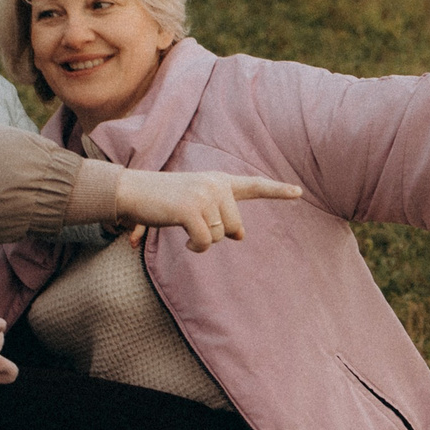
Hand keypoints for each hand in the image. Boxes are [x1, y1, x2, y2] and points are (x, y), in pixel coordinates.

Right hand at [114, 169, 302, 251]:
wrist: (131, 191)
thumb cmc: (161, 200)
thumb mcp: (194, 204)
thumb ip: (219, 215)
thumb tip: (239, 236)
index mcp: (218, 181)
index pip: (253, 186)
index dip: (277, 190)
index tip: (298, 192)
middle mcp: (215, 185)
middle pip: (235, 227)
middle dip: (218, 236)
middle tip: (195, 226)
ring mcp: (203, 195)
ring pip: (220, 236)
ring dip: (202, 241)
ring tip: (185, 228)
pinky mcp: (190, 210)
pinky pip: (206, 242)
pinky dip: (197, 248)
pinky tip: (186, 243)